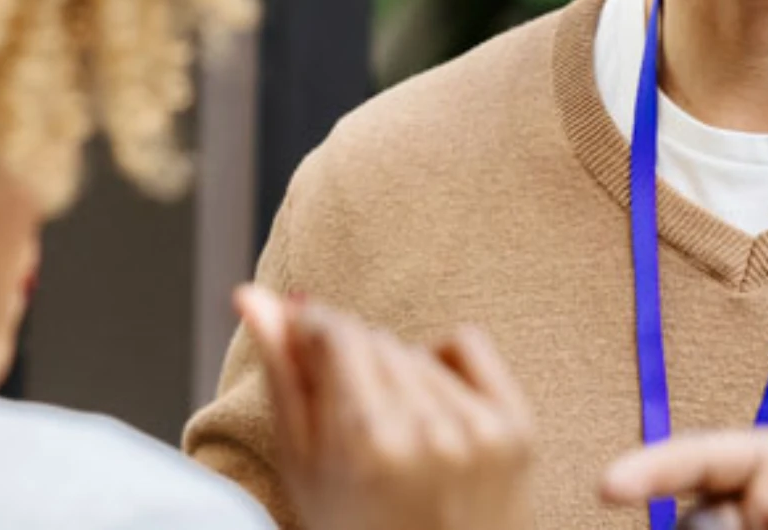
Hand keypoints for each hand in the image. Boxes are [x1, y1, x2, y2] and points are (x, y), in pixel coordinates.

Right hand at [236, 285, 534, 529]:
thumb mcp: (304, 469)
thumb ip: (282, 378)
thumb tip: (251, 297)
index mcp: (368, 445)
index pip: (336, 333)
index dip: (310, 327)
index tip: (300, 335)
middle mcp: (428, 433)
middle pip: (375, 339)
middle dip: (350, 360)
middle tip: (345, 415)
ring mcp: (478, 430)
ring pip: (414, 348)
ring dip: (393, 372)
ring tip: (388, 431)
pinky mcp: (516, 427)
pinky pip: (463, 344)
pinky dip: (441, 363)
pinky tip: (428, 407)